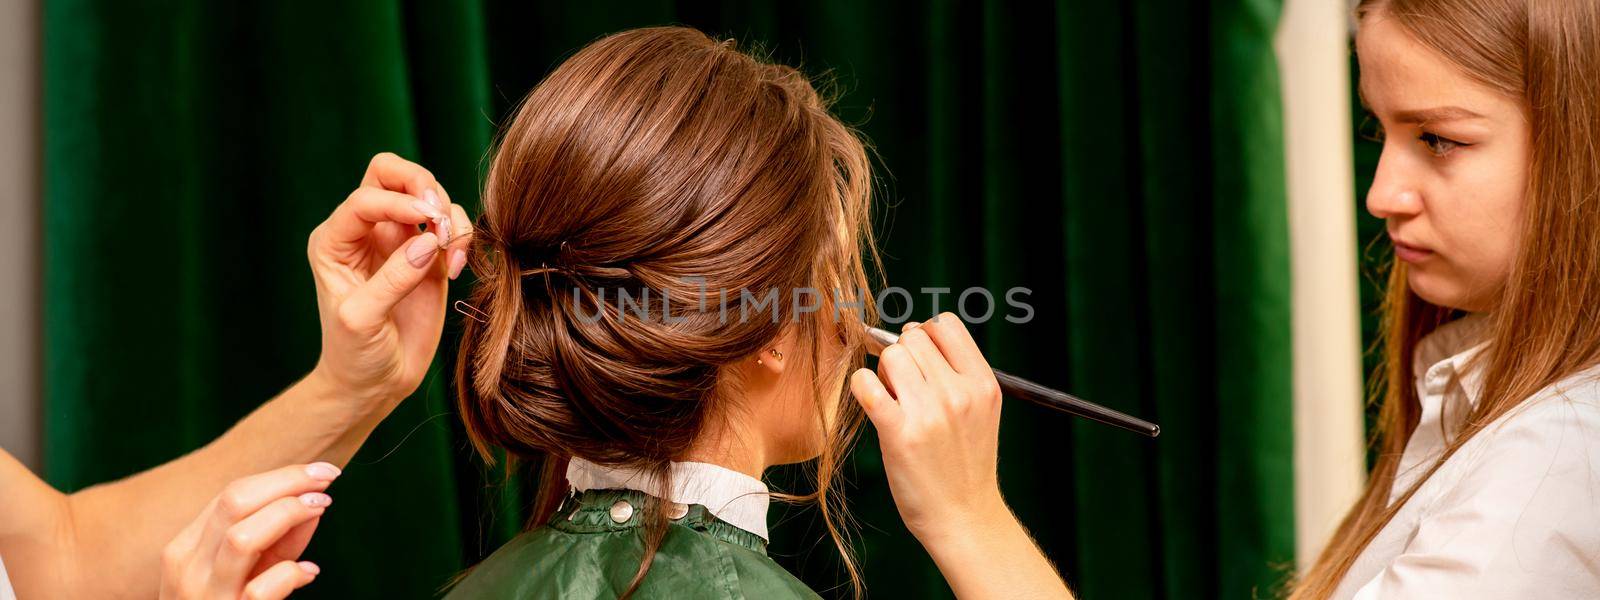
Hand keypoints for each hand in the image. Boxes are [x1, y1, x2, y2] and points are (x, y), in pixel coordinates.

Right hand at [159, 463, 341, 599]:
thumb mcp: (246, 572)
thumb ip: (278, 539)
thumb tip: (314, 501)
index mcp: (185, 548)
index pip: (230, 494)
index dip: (281, 476)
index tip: (321, 471)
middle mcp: (186, 568)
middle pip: (234, 502)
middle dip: (287, 482)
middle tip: (329, 477)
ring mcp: (203, 597)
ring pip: (242, 538)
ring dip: (289, 514)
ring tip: (320, 508)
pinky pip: (261, 590)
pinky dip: (290, 573)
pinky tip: (308, 571)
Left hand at [306, 152, 472, 408]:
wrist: (375, 384)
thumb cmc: (354, 354)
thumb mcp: (361, 320)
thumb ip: (392, 279)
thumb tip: (429, 242)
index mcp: (336, 240)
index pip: (366, 198)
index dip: (398, 201)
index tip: (427, 220)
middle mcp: (366, 233)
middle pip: (391, 174)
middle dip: (421, 184)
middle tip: (439, 214)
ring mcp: (400, 241)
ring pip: (428, 194)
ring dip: (447, 214)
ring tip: (451, 254)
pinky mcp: (430, 257)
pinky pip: (452, 225)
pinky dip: (462, 237)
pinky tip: (455, 270)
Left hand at [851, 312, 1007, 541]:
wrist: (964, 517)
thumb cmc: (965, 462)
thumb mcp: (981, 411)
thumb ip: (956, 372)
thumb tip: (910, 333)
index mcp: (983, 383)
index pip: (945, 325)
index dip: (925, 335)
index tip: (920, 360)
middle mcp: (959, 393)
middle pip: (913, 337)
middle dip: (903, 354)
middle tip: (904, 386)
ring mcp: (930, 412)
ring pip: (890, 356)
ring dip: (884, 372)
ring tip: (893, 399)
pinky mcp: (899, 432)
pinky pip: (866, 383)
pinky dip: (862, 385)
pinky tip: (871, 401)